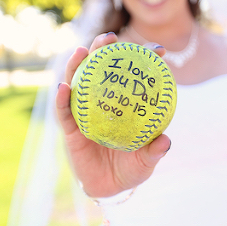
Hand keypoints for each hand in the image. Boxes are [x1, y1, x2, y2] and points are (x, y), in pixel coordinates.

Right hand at [55, 32, 171, 197]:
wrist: (109, 187)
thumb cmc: (132, 168)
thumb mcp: (147, 161)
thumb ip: (155, 151)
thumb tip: (165, 141)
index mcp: (127, 105)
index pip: (135, 77)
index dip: (144, 60)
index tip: (158, 49)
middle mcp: (104, 103)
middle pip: (103, 70)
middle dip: (105, 50)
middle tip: (111, 38)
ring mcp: (85, 113)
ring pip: (79, 83)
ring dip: (78, 65)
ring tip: (82, 51)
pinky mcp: (70, 129)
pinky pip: (64, 111)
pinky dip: (62, 98)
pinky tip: (62, 86)